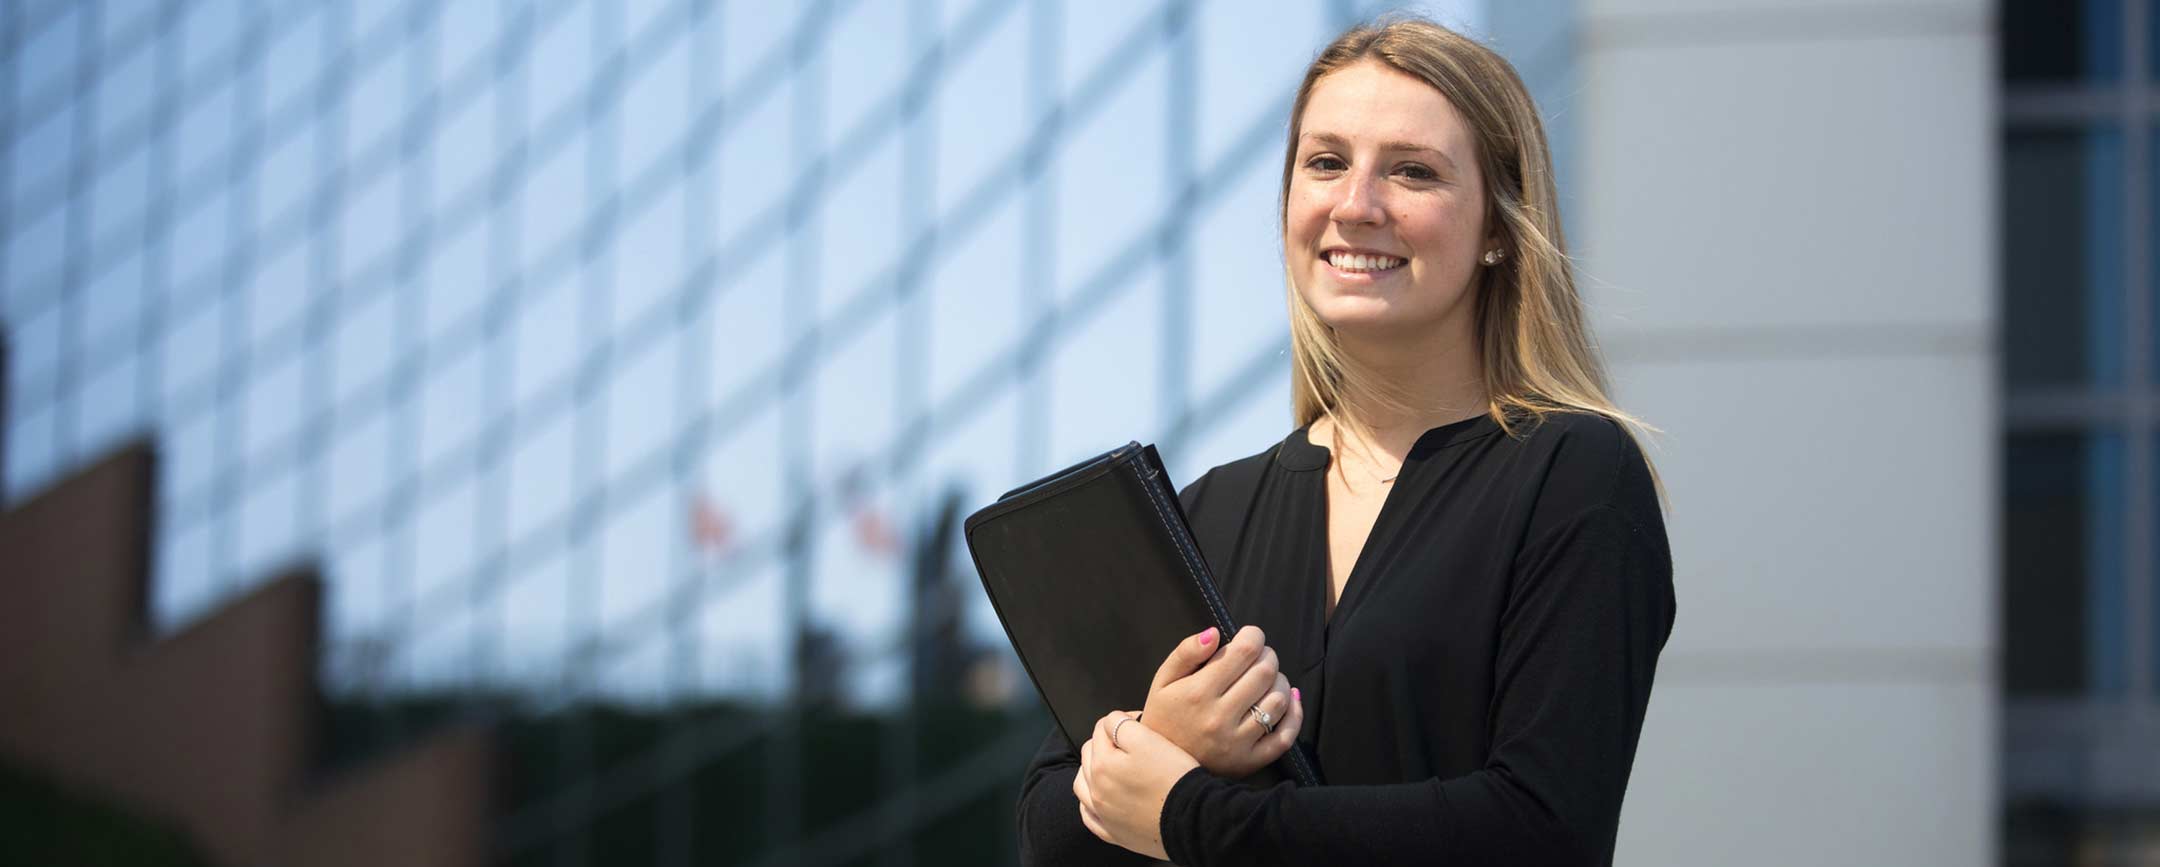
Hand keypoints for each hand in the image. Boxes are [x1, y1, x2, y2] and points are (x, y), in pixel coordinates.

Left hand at [1074, 710, 1199, 859]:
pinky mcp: (1113, 833)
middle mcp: (1096, 790)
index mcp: (1102, 764)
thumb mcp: (1149, 739)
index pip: (1103, 727)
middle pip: (1090, 753)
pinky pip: (1089, 817)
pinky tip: (1101, 798)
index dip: (1124, 720)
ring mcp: (1103, 813)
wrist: (1192, 820)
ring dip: (1092, 770)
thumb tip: (1112, 721)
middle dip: (1107, 742)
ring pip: (1083, 784)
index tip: (1142, 723)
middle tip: (1132, 742)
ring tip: (1111, 766)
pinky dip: (1090, 804)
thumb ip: (1122, 725)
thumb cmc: (1174, 778)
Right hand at [1140, 625, 1304, 778]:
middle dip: (1268, 655)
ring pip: (1278, 701)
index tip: (1250, 636)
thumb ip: (1186, 652)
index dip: (1253, 636)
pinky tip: (1289, 699)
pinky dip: (1294, 714)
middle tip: (1259, 656)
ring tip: (1267, 678)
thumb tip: (1214, 632)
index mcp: (1198, 693)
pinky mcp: (1248, 762)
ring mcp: (1236, 742)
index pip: (1244, 652)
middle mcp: (1219, 718)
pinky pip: (1284, 737)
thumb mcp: (1163, 680)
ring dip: (1280, 681)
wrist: (1160, 766)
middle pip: (1265, 672)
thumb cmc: (1164, 715)